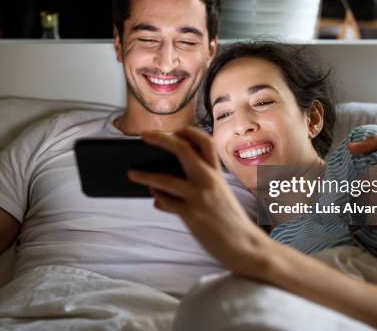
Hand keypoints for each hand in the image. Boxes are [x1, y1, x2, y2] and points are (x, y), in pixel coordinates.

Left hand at [128, 126, 269, 276]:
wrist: (245, 245)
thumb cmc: (231, 221)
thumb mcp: (220, 196)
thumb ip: (198, 186)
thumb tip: (160, 190)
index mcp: (218, 173)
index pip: (205, 141)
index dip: (189, 131)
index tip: (175, 130)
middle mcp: (209, 180)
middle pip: (183, 149)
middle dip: (161, 139)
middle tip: (145, 135)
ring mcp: (199, 197)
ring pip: (165, 179)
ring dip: (145, 176)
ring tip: (131, 173)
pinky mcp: (191, 215)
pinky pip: (166, 202)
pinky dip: (157, 197)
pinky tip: (154, 197)